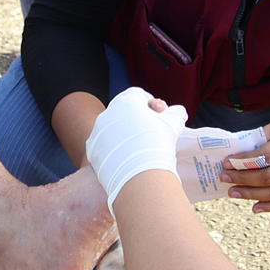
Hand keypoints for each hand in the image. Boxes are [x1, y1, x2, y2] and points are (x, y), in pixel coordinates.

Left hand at [87, 86, 189, 206]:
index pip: (138, 95)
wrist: (140, 174)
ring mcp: (98, 131)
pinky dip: (114, 150)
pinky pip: (104, 145)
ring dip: (125, 135)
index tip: (160, 117)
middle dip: (137, 120)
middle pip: (124, 111)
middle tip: (151, 134)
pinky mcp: (92, 149)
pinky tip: (126, 159)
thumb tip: (177, 112)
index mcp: (127, 100)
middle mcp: (108, 112)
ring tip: (139, 150)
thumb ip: (176, 112)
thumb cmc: (159, 143)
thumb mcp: (174, 123)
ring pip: (113, 129)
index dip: (151, 105)